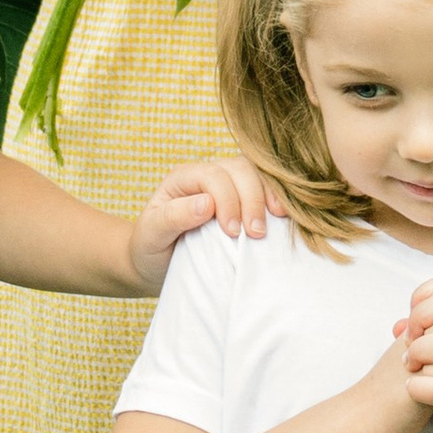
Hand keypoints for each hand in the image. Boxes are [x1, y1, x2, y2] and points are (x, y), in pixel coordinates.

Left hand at [128, 157, 287, 289]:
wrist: (154, 263)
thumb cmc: (150, 247)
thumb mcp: (151, 235)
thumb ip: (173, 217)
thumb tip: (207, 204)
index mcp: (183, 178)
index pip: (213, 176)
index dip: (227, 200)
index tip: (232, 232)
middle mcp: (206, 175)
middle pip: (239, 169)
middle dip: (252, 197)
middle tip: (256, 233)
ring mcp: (227, 185)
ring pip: (256, 174)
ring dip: (269, 195)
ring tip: (276, 221)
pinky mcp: (242, 200)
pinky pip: (264, 189)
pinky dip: (276, 200)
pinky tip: (282, 217)